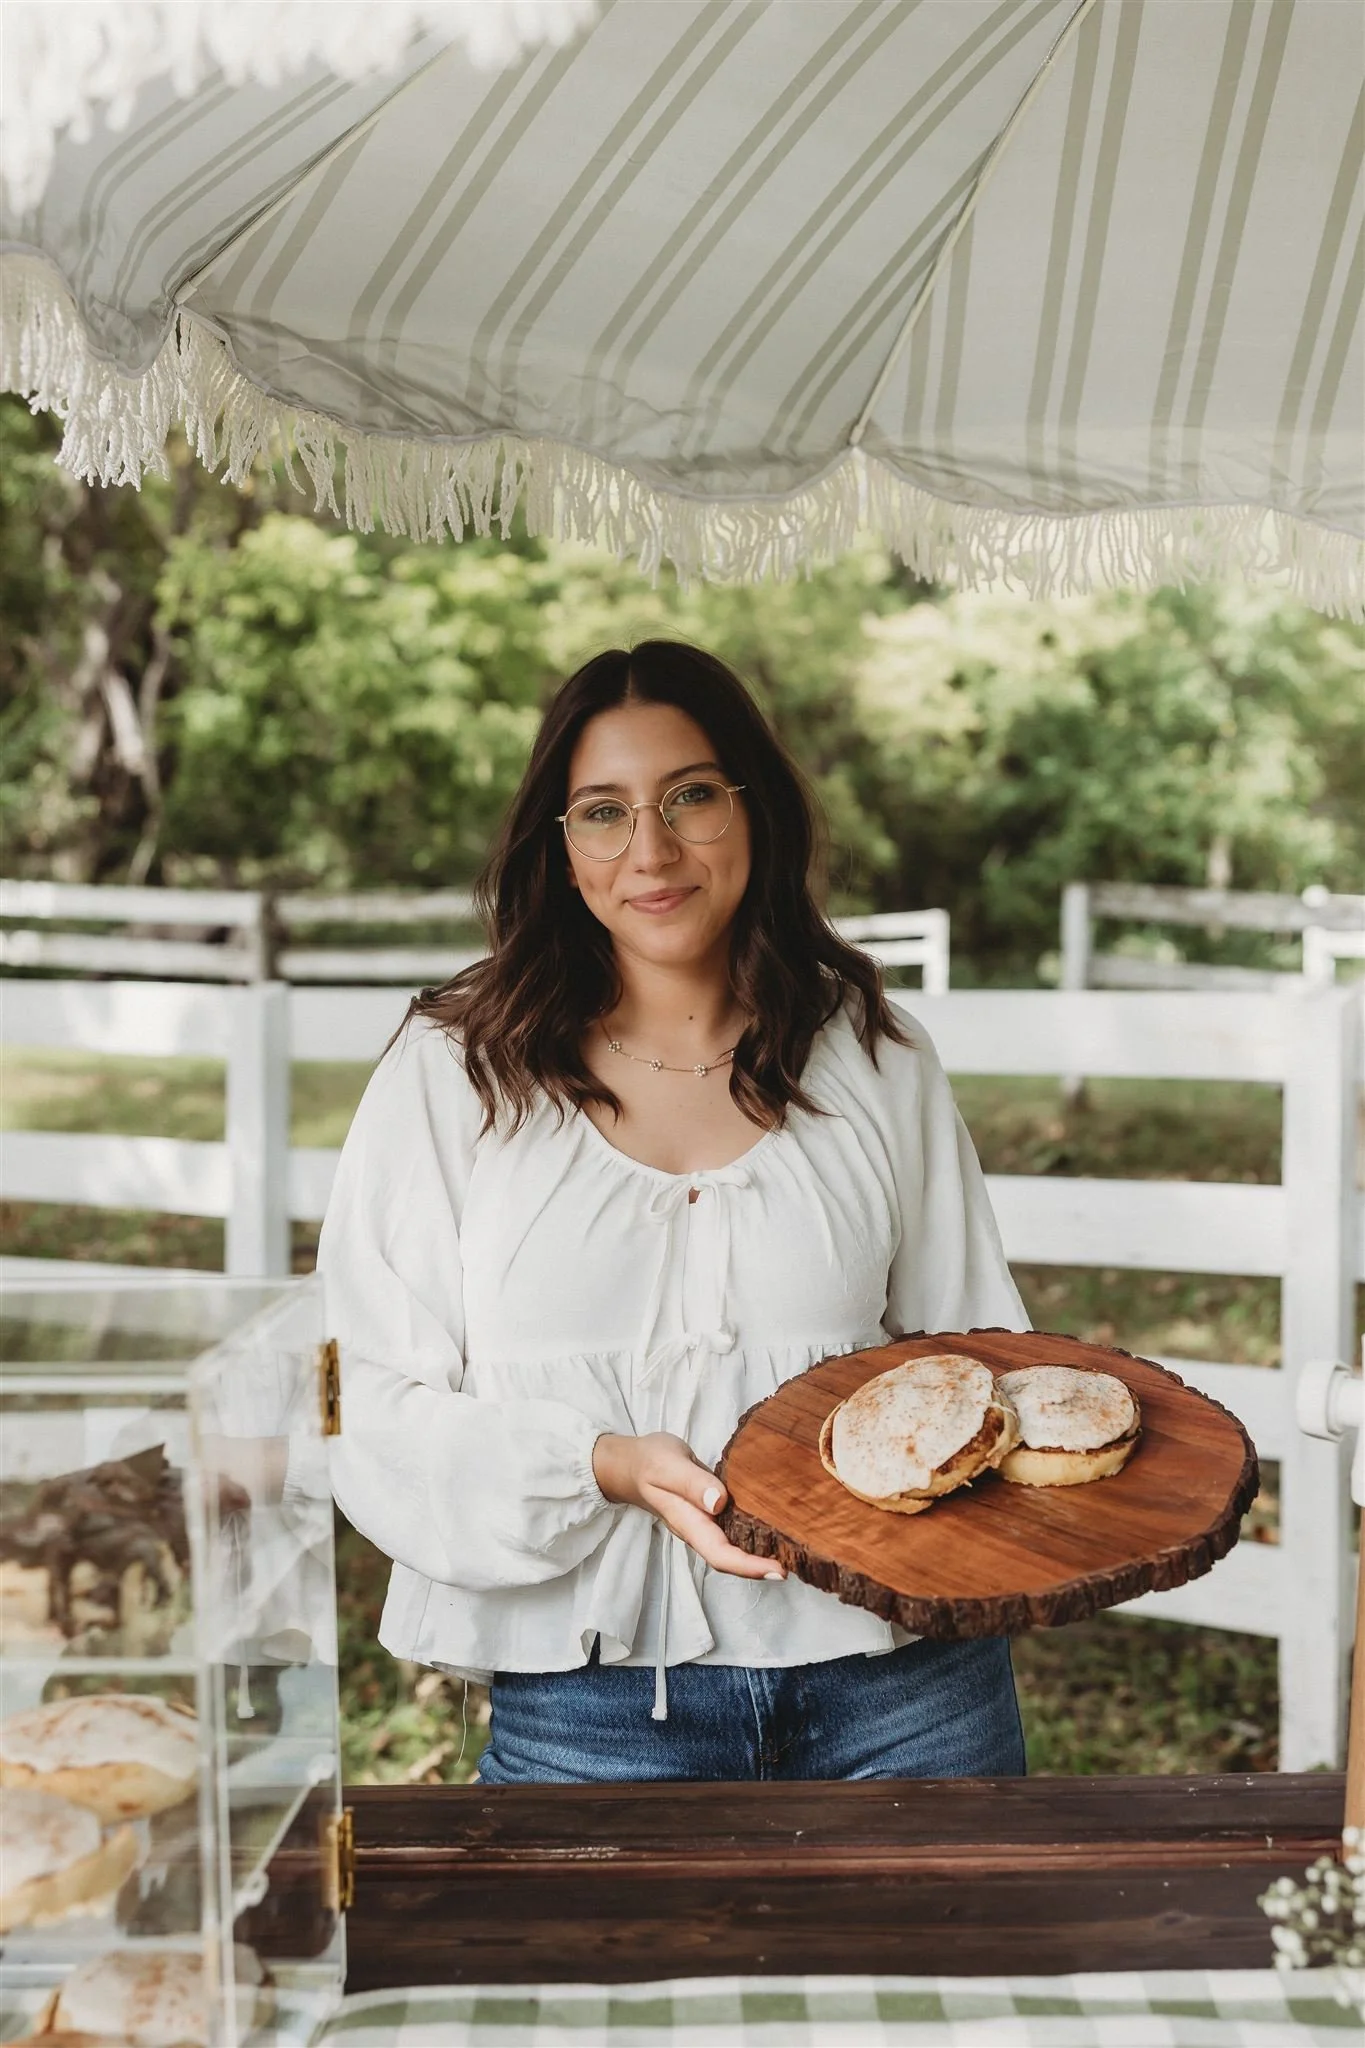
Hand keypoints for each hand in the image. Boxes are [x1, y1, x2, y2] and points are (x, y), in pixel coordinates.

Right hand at [591, 1432, 785, 1582]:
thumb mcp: (667, 1465)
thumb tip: (718, 1502)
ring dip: (761, 1554)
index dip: (749, 1567)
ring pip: (734, 1547)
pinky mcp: (711, 1511)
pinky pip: (734, 1529)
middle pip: (731, 1559)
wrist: (632, 1463)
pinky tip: (775, 1527)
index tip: (779, 1571)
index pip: (720, 1554)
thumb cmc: (649, 1461)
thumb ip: (690, 1483)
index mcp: (688, 1522)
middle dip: (762, 1567)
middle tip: (799, 1563)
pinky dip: (755, 1533)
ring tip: (795, 1551)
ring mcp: (705, 1522)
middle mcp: (700, 1529)